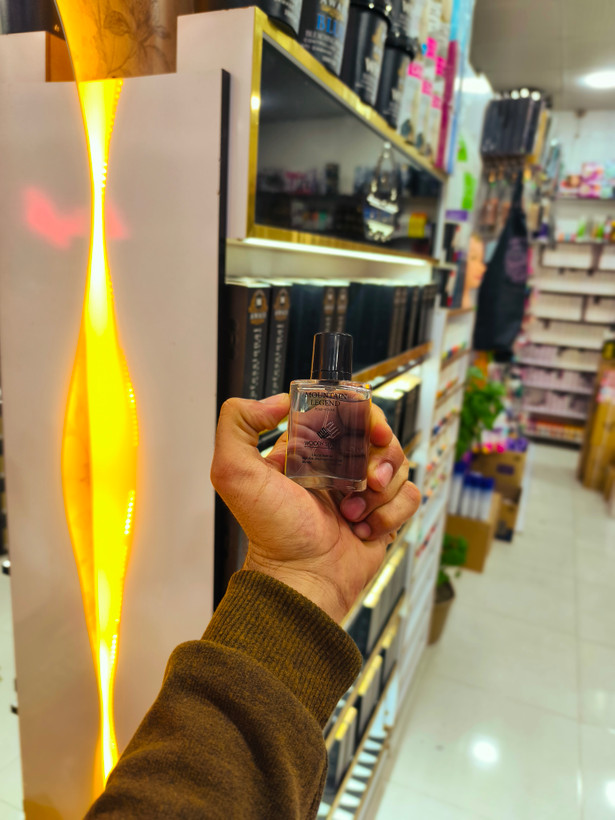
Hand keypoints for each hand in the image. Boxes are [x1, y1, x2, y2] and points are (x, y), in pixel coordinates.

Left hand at [210, 394, 420, 622]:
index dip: (364, 415)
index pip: (346, 412)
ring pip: (398, 464)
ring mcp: (363, 490)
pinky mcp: (384, 514)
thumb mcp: (234, 472)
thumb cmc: (272, 532)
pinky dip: (392, 513)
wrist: (303, 580)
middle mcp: (338, 466)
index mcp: (310, 450)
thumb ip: (237, 423)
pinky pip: (410, 495)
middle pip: (380, 436)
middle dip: (381, 454)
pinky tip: (365, 528)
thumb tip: (277, 401)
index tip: (370, 430)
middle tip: (369, 477)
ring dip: (382, 490)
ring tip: (354, 512)